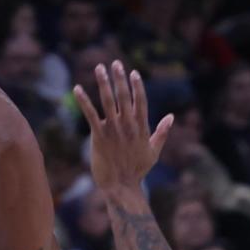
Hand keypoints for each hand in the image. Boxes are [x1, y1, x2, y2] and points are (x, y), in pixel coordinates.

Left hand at [73, 60, 173, 190]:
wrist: (121, 187)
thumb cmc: (138, 170)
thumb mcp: (154, 151)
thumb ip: (162, 132)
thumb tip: (171, 117)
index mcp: (141, 127)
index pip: (140, 101)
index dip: (136, 86)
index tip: (133, 73)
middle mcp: (127, 126)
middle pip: (124, 96)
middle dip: (119, 78)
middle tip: (115, 63)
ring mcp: (113, 130)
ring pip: (108, 101)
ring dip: (103, 83)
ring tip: (99, 68)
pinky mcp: (98, 136)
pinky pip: (90, 114)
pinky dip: (84, 101)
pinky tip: (77, 89)